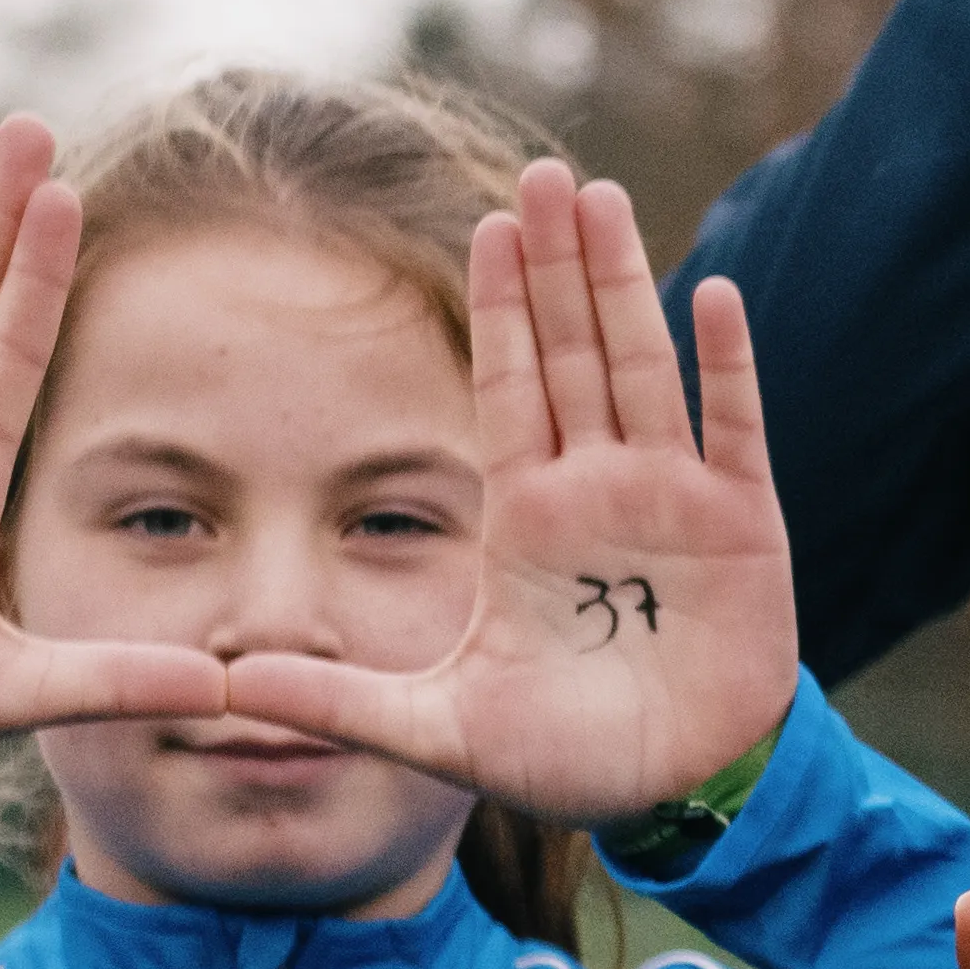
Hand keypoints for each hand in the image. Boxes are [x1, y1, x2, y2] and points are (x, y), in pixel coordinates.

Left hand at [216, 163, 802, 824]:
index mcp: (528, 517)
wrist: (677, 797)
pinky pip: (733, 430)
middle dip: (559, 263)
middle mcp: (599, 489)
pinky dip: (727, 366)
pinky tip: (714, 295)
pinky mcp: (743, 528)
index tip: (485, 225)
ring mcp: (673, 501)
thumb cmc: (565, 760)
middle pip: (577, 351)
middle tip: (546, 172)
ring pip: (646, 366)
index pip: (510, 386)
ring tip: (608, 199)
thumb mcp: (437, 730)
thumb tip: (226, 688)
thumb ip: (339, 702)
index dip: (502, 306)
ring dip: (629, 283)